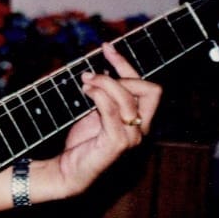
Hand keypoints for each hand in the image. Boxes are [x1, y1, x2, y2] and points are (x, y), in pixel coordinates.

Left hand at [46, 42, 162, 198]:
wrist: (68, 170)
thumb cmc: (82, 142)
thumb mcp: (97, 112)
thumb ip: (106, 96)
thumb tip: (102, 69)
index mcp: (140, 120)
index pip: (147, 86)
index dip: (126, 63)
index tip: (106, 47)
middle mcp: (142, 128)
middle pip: (150, 89)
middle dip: (121, 74)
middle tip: (91, 75)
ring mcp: (132, 137)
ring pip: (129, 97)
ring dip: (105, 83)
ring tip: (85, 83)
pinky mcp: (117, 143)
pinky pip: (112, 110)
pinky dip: (99, 95)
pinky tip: (86, 92)